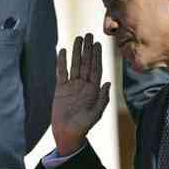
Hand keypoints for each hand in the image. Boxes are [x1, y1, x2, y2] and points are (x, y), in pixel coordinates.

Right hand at [52, 33, 110, 155]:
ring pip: (75, 65)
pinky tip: (62, 51)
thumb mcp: (95, 114)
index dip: (97, 56)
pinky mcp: (60, 89)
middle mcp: (83, 85)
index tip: (97, 44)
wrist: (67, 134)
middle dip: (87, 49)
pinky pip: (61, 73)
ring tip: (78, 38)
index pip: (96, 69)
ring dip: (76, 52)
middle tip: (88, 34)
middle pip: (86, 63)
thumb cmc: (83, 126)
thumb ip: (102, 99)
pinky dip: (62, 62)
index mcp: (93, 90)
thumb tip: (108, 83)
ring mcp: (72, 86)